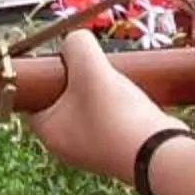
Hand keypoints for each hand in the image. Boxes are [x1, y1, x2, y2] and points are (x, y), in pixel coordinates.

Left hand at [24, 28, 174, 187]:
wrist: (160, 155)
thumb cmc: (116, 114)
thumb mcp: (90, 67)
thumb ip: (77, 45)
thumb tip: (74, 39)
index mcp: (49, 132)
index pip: (34, 96)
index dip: (45, 74)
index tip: (62, 59)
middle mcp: (66, 146)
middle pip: (62, 100)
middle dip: (76, 79)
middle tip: (90, 65)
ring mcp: (93, 151)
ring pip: (88, 109)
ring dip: (99, 91)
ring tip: (114, 79)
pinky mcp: (117, 151)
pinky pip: (109, 121)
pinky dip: (117, 106)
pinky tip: (131, 95)